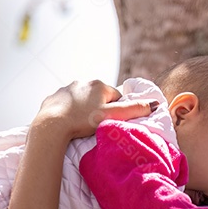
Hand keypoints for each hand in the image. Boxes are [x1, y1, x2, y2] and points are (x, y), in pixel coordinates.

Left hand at [32, 80, 156, 140]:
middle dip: (99, 109)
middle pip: (98, 98)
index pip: (115, 97)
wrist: (52, 125)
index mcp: (99, 85)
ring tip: (81, 125)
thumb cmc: (83, 121)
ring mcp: (67, 89)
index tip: (109, 121)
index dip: (115, 110)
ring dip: (84, 110)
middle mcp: (83, 82)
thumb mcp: (112, 116)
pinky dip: (69, 111)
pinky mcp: (53, 97)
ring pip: (82, 100)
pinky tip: (68, 122)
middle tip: (95, 125)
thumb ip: (134, 110)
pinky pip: (66, 104)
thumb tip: (155, 104)